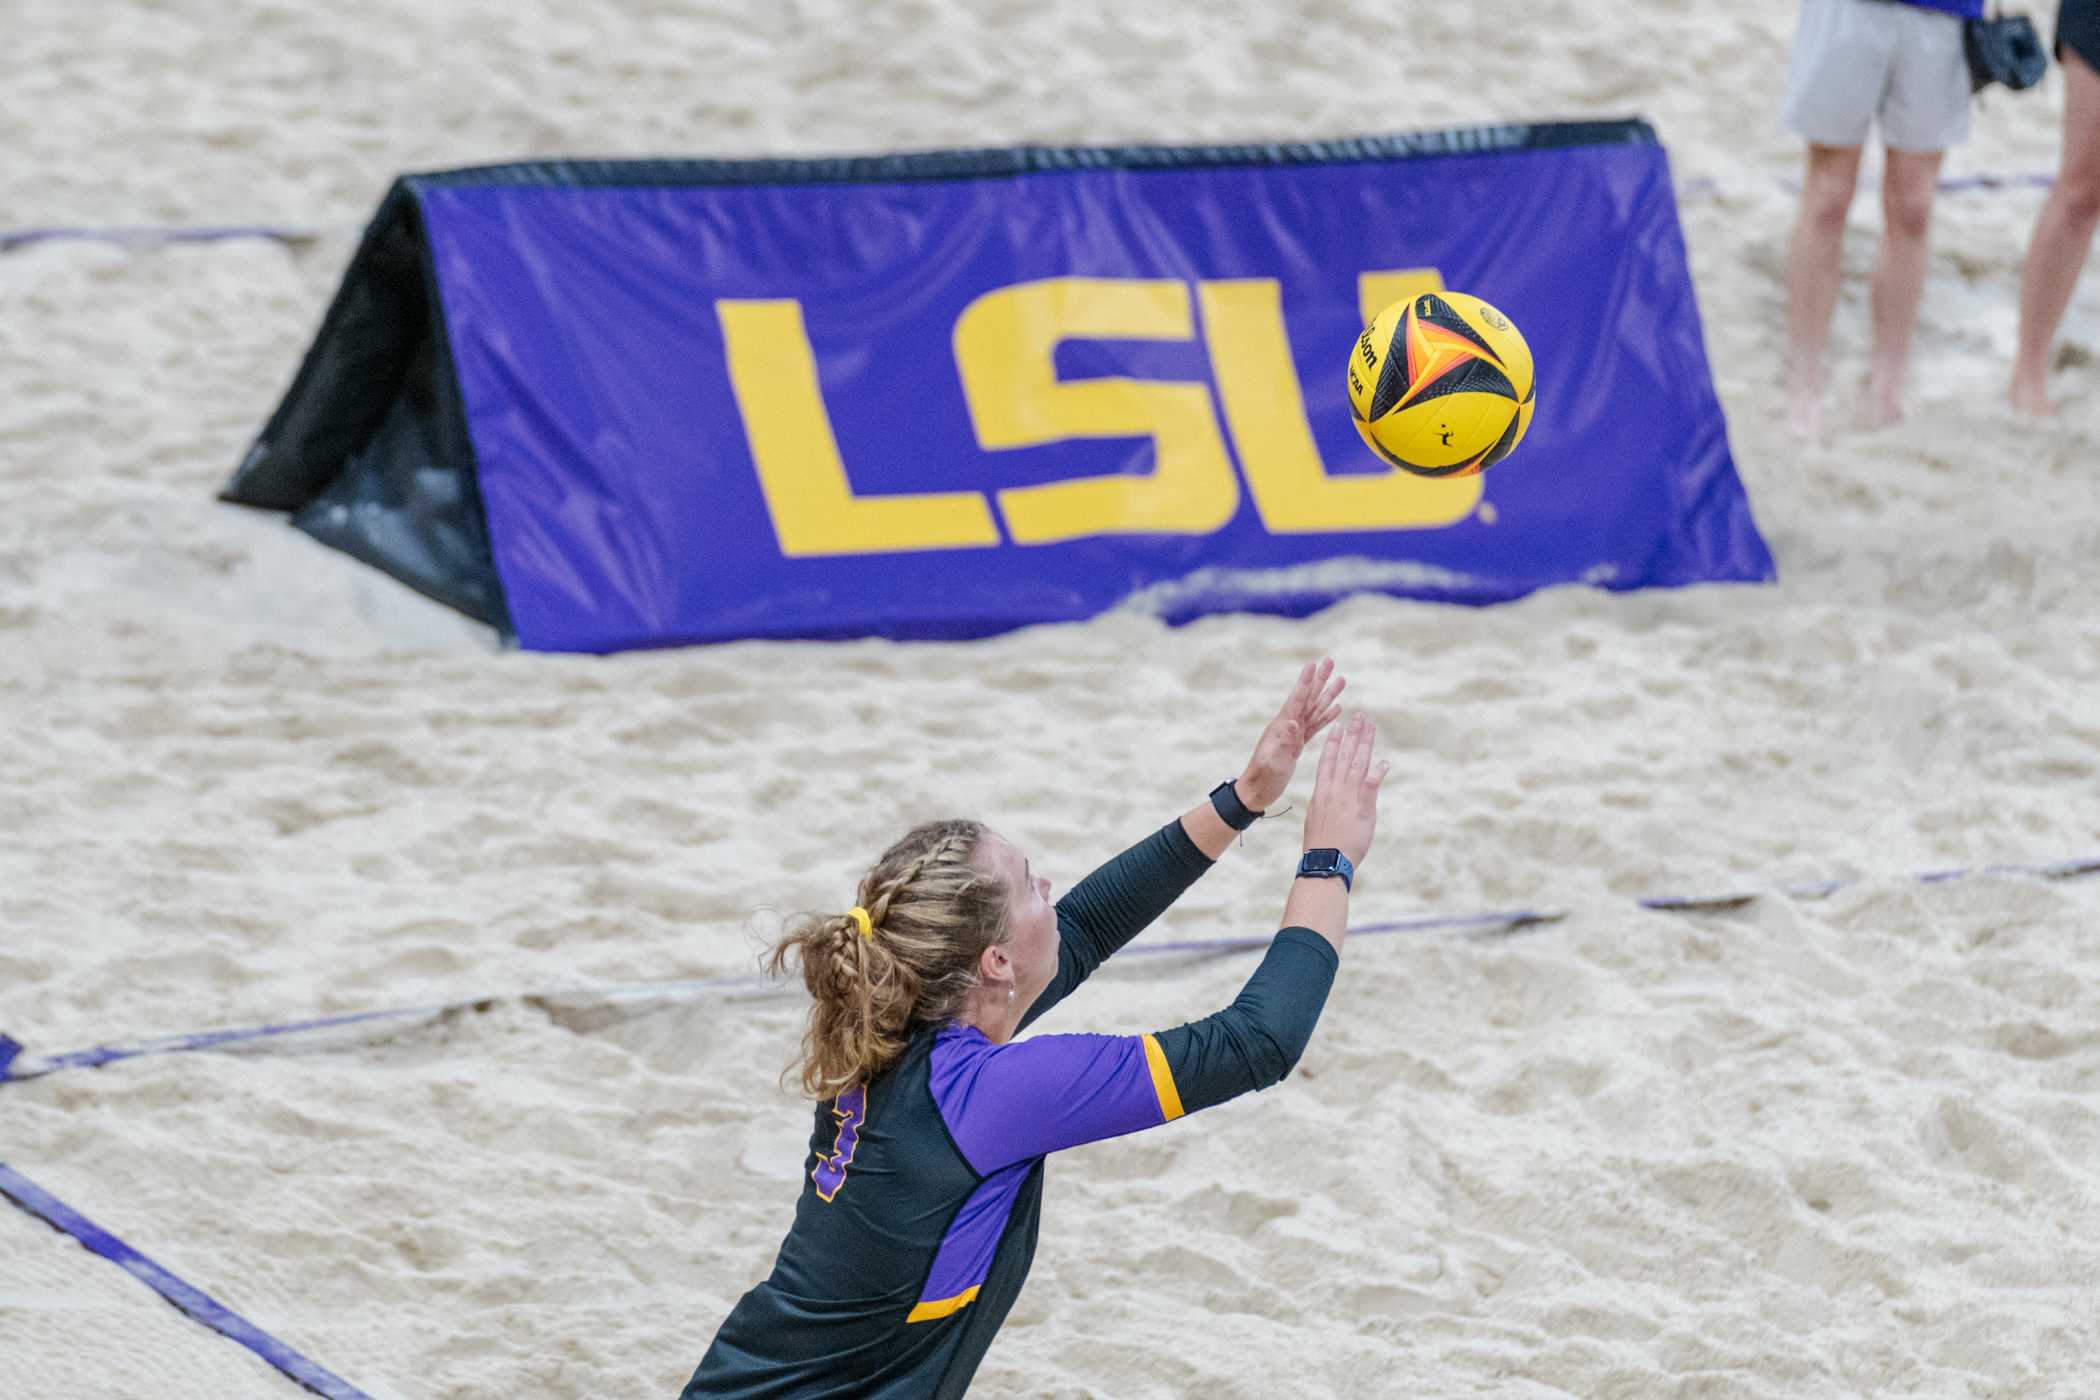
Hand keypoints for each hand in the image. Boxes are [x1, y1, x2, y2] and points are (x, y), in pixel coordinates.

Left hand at [1235, 659, 1345, 812]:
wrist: (1256, 791)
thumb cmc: (1262, 778)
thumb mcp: (1272, 761)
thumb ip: (1283, 742)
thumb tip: (1293, 721)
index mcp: (1282, 727)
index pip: (1297, 699)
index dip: (1306, 681)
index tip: (1313, 663)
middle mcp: (1288, 726)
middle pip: (1308, 698)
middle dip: (1319, 679)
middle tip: (1330, 660)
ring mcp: (1293, 734)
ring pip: (1314, 709)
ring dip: (1327, 694)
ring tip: (1341, 679)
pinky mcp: (1297, 744)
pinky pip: (1315, 726)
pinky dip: (1327, 716)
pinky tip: (1337, 707)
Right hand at [1301, 711, 1387, 868]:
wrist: (1325, 860)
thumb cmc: (1320, 843)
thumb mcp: (1316, 817)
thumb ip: (1325, 802)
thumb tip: (1328, 794)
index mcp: (1322, 792)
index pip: (1328, 760)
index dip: (1334, 742)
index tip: (1338, 725)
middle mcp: (1335, 790)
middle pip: (1346, 757)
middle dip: (1353, 735)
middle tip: (1360, 717)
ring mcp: (1349, 798)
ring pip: (1358, 765)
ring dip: (1365, 745)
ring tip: (1370, 729)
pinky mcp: (1363, 809)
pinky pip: (1371, 787)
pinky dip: (1377, 773)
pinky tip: (1384, 763)